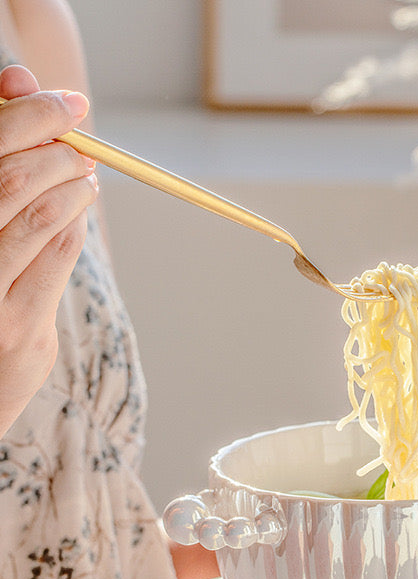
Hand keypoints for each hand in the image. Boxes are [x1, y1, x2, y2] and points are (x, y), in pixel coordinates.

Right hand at [0, 65, 97, 436]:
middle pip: (6, 178)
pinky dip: (75, 225)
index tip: (64, 102)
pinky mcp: (16, 328)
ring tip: (83, 174)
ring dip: (72, 186)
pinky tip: (80, 209)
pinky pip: (54, 261)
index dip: (25, 115)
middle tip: (76, 141)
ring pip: (35, 218)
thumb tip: (20, 82)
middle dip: (53, 149)